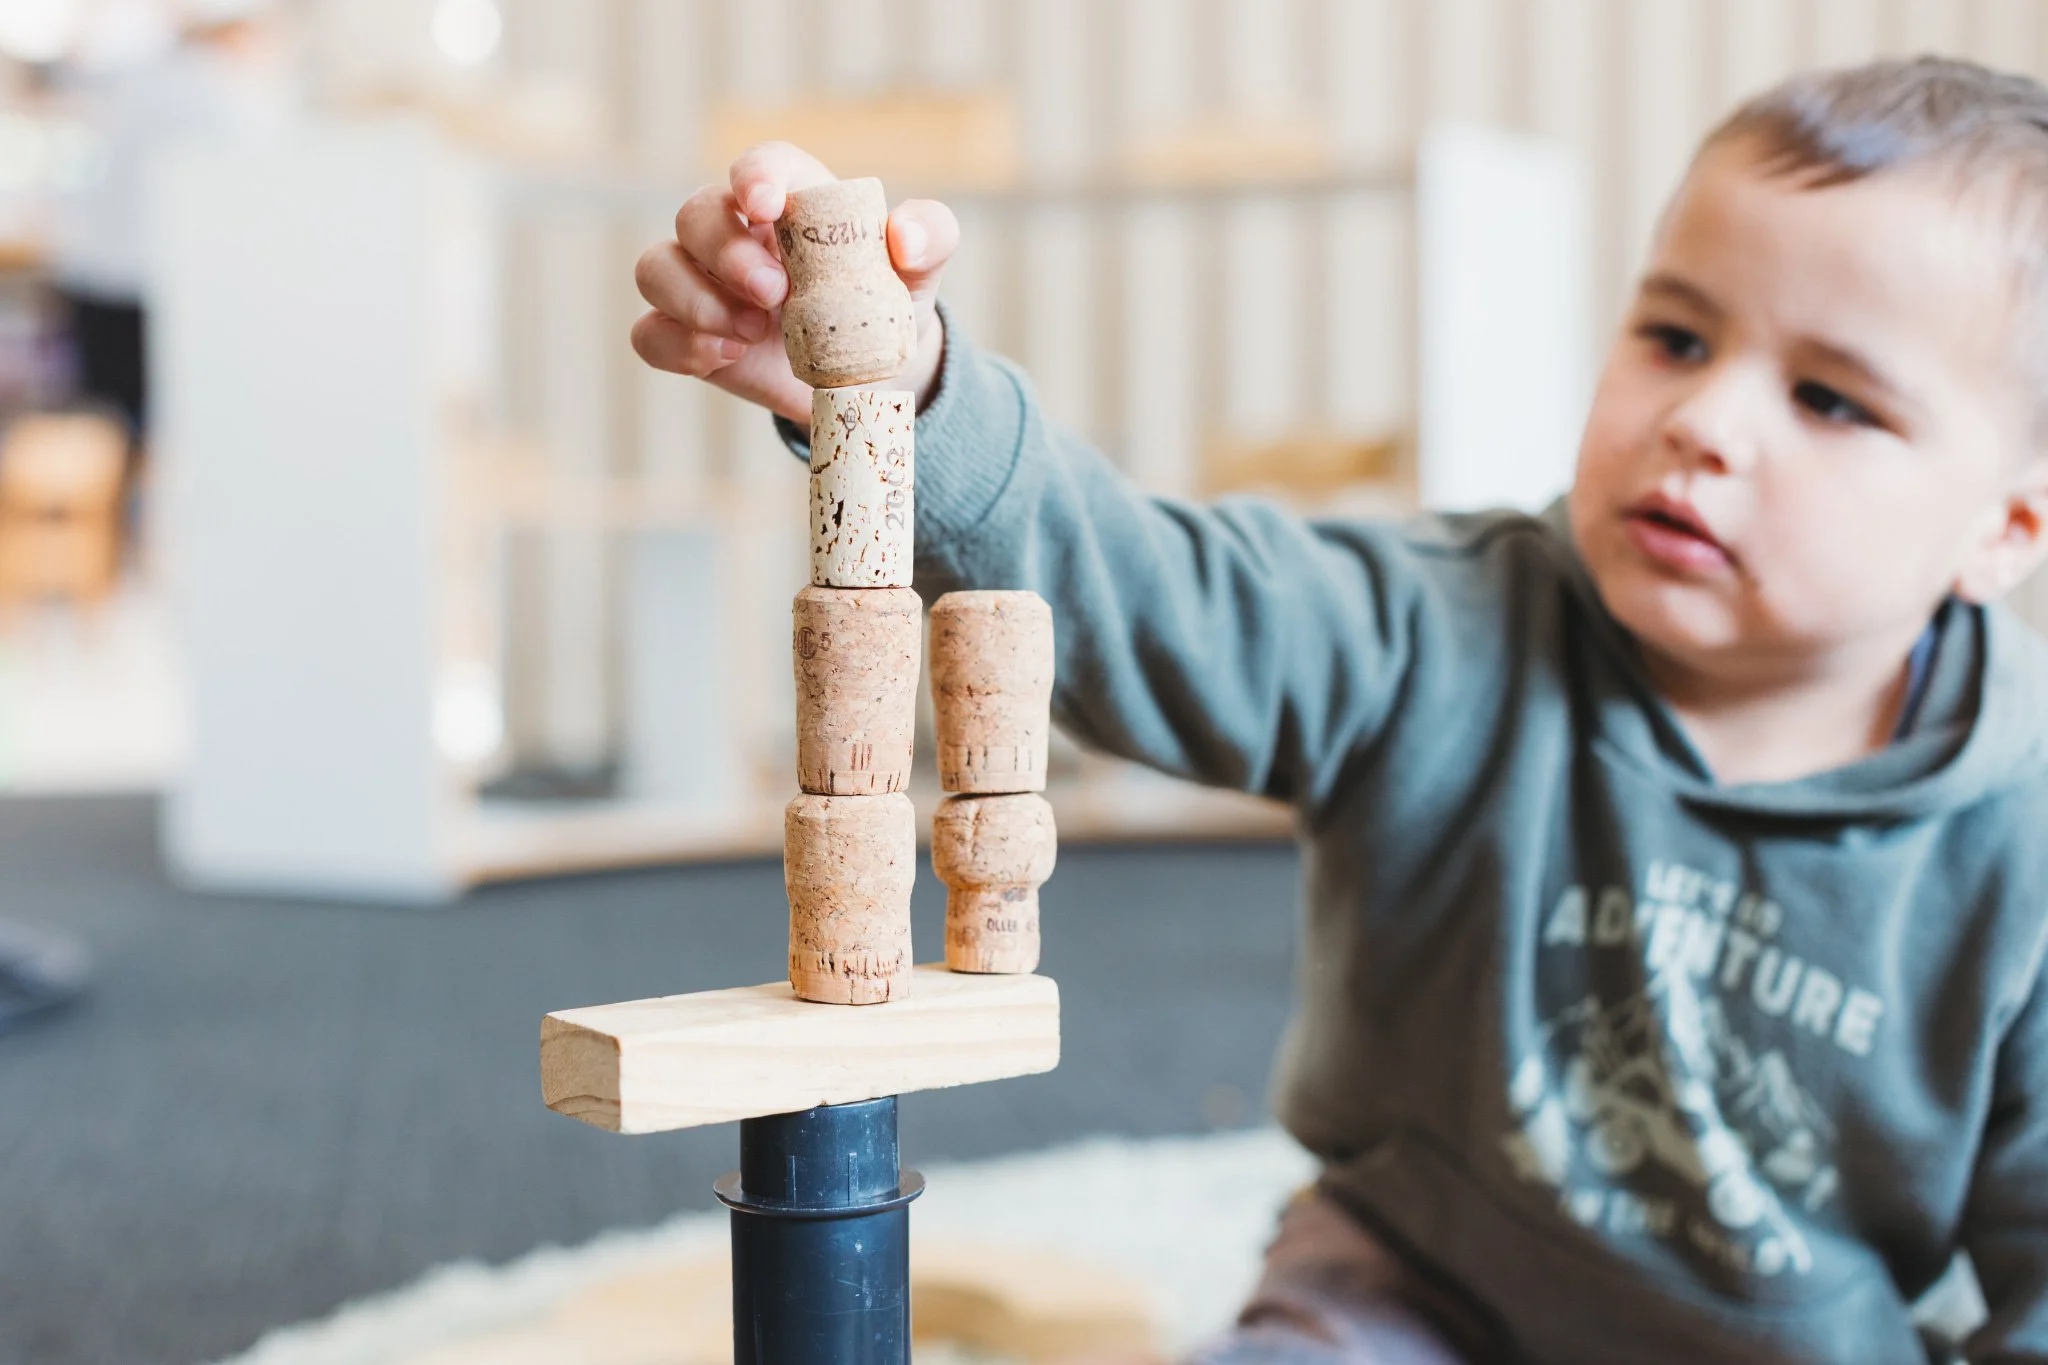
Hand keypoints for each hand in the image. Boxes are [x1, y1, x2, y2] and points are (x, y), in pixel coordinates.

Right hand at [631, 142, 958, 423]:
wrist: (866, 376)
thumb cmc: (883, 304)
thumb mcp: (919, 271)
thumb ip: (930, 236)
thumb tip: (905, 237)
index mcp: (789, 200)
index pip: (759, 165)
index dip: (754, 176)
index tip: (765, 206)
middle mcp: (733, 232)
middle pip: (695, 214)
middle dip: (726, 252)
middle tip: (774, 295)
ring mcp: (700, 284)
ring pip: (655, 268)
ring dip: (695, 299)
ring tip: (752, 333)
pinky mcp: (686, 336)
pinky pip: (649, 334)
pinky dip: (679, 345)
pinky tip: (727, 357)